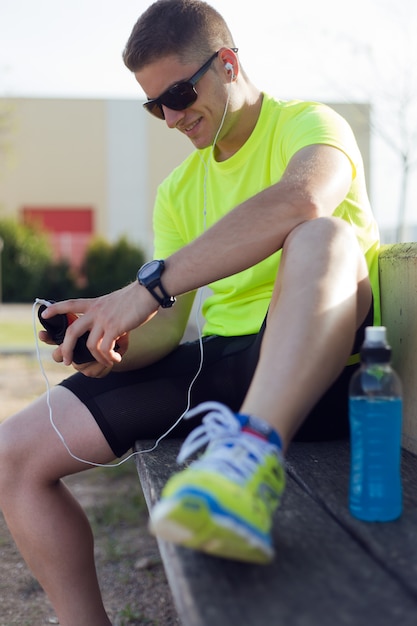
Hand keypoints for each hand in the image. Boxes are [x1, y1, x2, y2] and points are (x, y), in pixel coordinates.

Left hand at [41, 282, 158, 365]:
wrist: (148, 291)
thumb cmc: (137, 298)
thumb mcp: (114, 302)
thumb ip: (106, 313)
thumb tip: (109, 329)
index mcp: (95, 304)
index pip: (70, 304)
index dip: (56, 309)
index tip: (44, 314)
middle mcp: (96, 312)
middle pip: (72, 331)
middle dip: (66, 349)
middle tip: (67, 361)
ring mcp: (104, 320)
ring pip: (90, 345)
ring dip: (97, 358)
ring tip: (108, 361)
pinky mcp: (115, 327)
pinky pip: (105, 349)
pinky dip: (109, 358)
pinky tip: (116, 359)